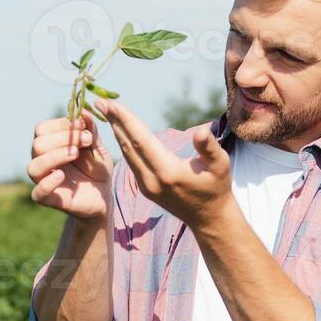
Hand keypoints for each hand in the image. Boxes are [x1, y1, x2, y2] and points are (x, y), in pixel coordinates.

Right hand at [27, 112, 113, 221]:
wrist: (104, 196)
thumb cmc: (97, 168)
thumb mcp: (97, 147)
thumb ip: (90, 131)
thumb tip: (84, 111)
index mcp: (50, 146)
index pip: (42, 129)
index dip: (61, 125)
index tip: (83, 126)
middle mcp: (43, 161)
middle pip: (37, 144)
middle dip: (62, 138)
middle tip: (86, 140)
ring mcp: (44, 180)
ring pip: (34, 166)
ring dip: (55, 156)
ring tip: (75, 154)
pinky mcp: (49, 199)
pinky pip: (37, 193)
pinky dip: (47, 183)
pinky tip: (62, 176)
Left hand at [94, 98, 231, 228]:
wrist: (209, 218)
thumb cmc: (217, 187)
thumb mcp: (220, 165)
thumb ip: (209, 147)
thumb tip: (200, 131)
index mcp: (168, 172)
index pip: (141, 140)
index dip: (125, 120)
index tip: (112, 104)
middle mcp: (152, 180)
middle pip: (128, 146)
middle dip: (113, 123)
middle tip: (99, 102)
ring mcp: (146, 186)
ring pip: (126, 155)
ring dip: (115, 132)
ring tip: (105, 113)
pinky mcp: (145, 189)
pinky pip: (130, 163)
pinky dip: (123, 145)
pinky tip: (118, 132)